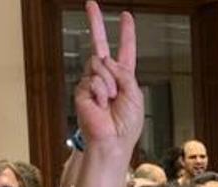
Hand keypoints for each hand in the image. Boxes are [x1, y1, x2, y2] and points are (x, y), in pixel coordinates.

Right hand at [73, 1, 142, 155]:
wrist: (112, 142)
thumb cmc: (127, 125)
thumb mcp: (135, 95)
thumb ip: (124, 73)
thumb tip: (105, 60)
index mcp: (123, 77)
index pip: (125, 51)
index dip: (126, 34)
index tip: (126, 16)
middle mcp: (106, 76)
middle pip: (100, 44)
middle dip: (96, 22)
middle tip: (90, 2)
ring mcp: (93, 82)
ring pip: (100, 65)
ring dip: (110, 83)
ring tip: (111, 101)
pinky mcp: (82, 90)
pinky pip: (93, 80)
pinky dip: (101, 92)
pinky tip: (101, 105)